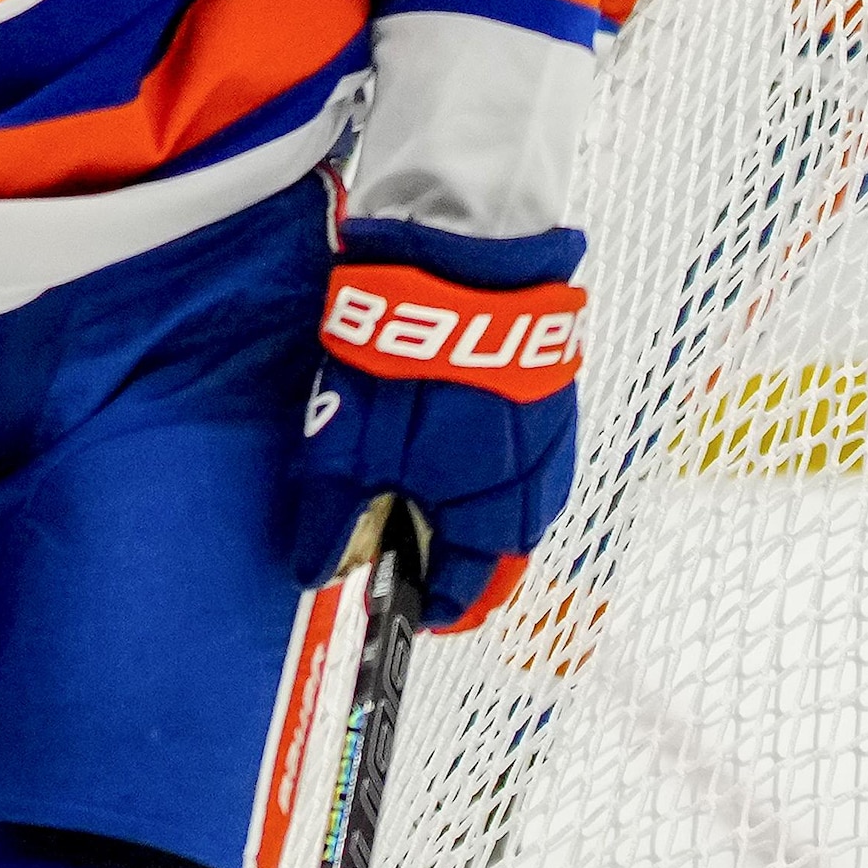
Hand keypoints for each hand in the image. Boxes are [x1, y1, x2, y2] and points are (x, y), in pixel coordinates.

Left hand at [278, 244, 583, 630]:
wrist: (467, 263)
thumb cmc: (407, 365)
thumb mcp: (346, 451)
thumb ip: (331, 520)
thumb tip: (315, 574)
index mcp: (492, 520)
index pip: (467, 595)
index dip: (426, 604)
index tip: (394, 600)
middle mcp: (536, 493)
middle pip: (494, 556)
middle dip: (448, 559)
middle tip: (399, 543)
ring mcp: (552, 443)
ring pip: (511, 507)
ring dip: (468, 512)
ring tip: (419, 492)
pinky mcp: (551, 398)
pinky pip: (522, 460)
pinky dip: (485, 467)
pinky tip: (451, 442)